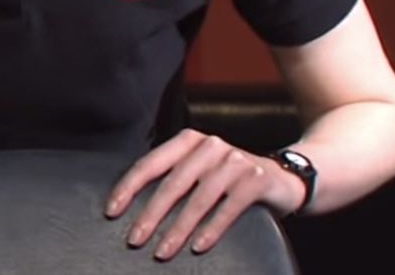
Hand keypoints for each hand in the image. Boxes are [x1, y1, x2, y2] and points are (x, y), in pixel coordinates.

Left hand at [105, 129, 305, 259]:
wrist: (282, 178)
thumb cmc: (229, 179)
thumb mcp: (199, 171)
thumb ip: (173, 178)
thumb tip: (131, 205)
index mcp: (189, 141)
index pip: (152, 162)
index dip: (129, 186)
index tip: (112, 210)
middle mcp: (210, 145)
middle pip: (173, 182)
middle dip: (151, 213)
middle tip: (134, 239)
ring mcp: (234, 160)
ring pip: (199, 198)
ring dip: (178, 229)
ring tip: (162, 252)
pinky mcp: (255, 179)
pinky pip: (228, 207)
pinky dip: (212, 229)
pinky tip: (198, 248)